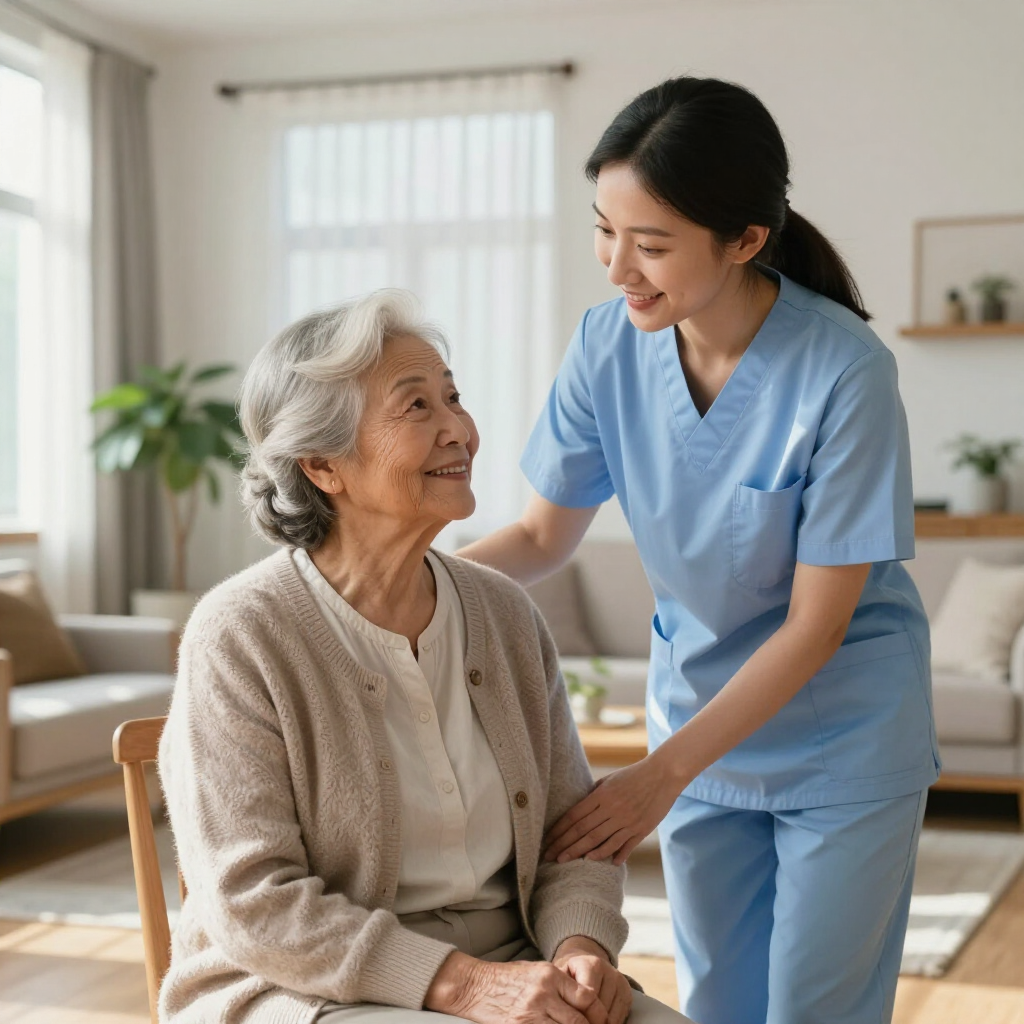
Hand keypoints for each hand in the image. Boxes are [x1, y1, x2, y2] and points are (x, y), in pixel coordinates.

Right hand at [424, 950, 607, 1023]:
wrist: (475, 985)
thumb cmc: (507, 978)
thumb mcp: (536, 971)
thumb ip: (560, 985)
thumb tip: (585, 1002)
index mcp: (551, 975)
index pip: (587, 997)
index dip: (598, 1014)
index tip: (602, 1022)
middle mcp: (544, 992)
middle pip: (580, 1020)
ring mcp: (531, 1011)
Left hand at [544, 750, 685, 864]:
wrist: (664, 774)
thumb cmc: (634, 774)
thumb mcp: (610, 779)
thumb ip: (594, 794)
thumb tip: (579, 809)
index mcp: (602, 794)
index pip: (574, 816)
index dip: (559, 831)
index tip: (547, 841)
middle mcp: (612, 809)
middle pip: (583, 831)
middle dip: (564, 845)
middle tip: (550, 857)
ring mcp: (627, 821)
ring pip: (600, 841)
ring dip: (582, 853)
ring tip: (567, 861)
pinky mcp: (641, 829)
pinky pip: (624, 845)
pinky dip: (612, 854)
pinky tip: (601, 862)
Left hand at [553, 937, 631, 1023]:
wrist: (584, 963)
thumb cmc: (569, 974)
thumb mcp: (560, 978)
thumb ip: (562, 992)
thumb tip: (562, 1013)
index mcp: (591, 964)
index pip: (588, 996)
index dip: (580, 1013)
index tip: (571, 1019)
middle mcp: (609, 971)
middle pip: (600, 1008)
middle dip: (589, 1021)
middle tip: (579, 1023)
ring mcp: (620, 982)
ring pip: (611, 1015)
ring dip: (600, 1023)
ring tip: (586, 1022)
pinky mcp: (627, 993)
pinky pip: (620, 1017)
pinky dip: (609, 1023)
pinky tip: (598, 1021)